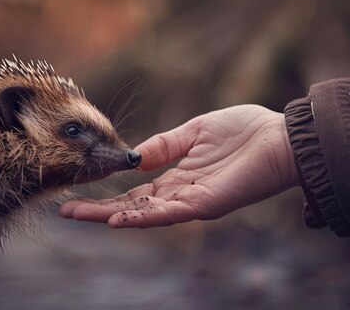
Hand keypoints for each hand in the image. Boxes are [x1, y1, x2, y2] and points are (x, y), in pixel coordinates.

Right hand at [60, 105, 298, 227]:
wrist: (282, 136)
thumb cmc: (245, 130)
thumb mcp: (194, 131)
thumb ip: (164, 145)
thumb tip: (134, 157)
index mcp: (178, 176)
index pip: (135, 192)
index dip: (107, 196)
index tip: (78, 195)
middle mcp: (181, 193)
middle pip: (134, 207)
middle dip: (100, 211)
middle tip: (67, 211)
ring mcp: (193, 201)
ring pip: (146, 214)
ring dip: (114, 216)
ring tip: (83, 215)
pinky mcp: (207, 204)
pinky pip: (171, 213)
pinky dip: (144, 217)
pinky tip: (120, 219)